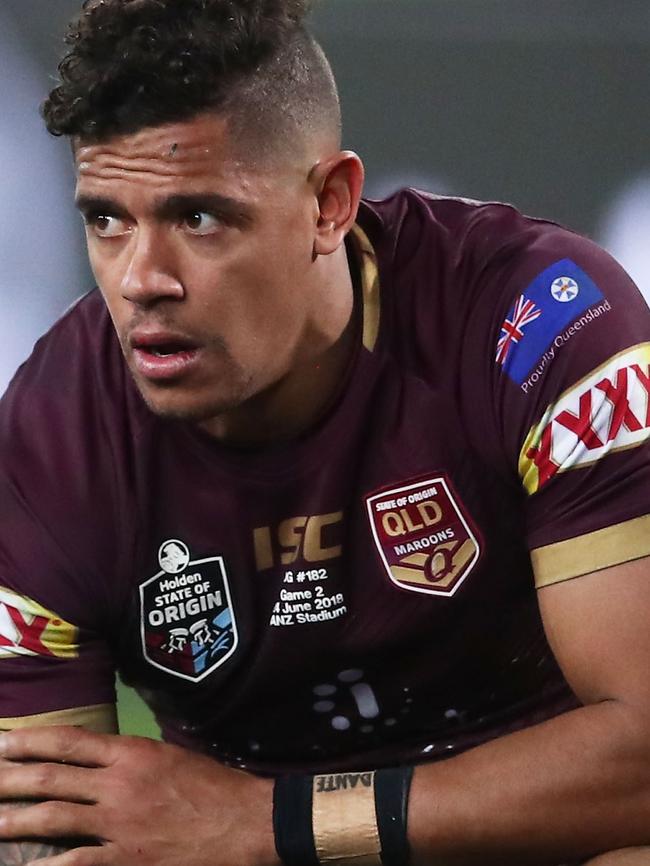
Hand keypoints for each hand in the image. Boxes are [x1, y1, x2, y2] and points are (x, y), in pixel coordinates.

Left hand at [0, 727, 277, 865]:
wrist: (247, 821)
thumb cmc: (213, 786)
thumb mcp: (170, 756)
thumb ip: (132, 758)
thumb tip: (99, 760)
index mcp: (132, 753)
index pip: (69, 742)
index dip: (30, 741)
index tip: (1, 740)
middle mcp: (119, 784)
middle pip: (52, 778)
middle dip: (10, 778)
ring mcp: (121, 824)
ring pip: (54, 818)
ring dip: (15, 820)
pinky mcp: (128, 861)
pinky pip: (77, 864)